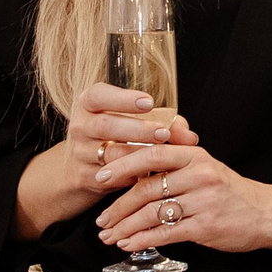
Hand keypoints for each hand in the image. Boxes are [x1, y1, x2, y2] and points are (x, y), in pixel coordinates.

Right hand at [21, 82, 192, 219]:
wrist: (84, 167)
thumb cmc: (119, 135)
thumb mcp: (136, 121)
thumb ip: (166, 122)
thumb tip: (191, 137)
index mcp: (90, 104)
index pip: (98, 95)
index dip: (123, 99)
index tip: (149, 102)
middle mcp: (81, 126)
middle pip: (105, 125)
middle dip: (137, 129)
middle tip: (164, 133)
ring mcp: (81, 152)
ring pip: (109, 153)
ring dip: (138, 153)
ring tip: (160, 153)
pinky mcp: (85, 176)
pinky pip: (112, 176)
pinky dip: (133, 173)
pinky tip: (150, 171)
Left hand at [94, 132, 271, 257]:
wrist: (265, 213)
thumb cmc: (229, 190)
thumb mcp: (206, 163)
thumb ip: (177, 154)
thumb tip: (140, 144)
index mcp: (196, 156)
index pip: (152, 155)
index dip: (123, 165)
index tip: (101, 177)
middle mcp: (199, 175)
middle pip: (147, 188)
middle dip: (118, 206)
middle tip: (100, 218)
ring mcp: (203, 201)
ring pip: (152, 213)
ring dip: (125, 226)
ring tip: (108, 235)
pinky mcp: (206, 226)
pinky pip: (165, 233)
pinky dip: (142, 239)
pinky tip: (127, 243)